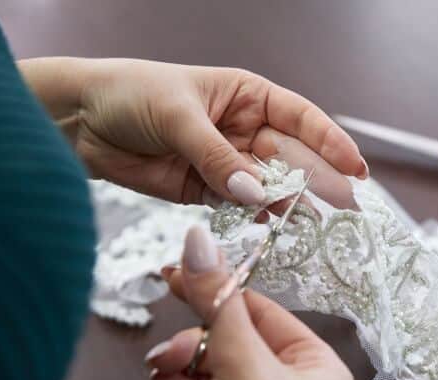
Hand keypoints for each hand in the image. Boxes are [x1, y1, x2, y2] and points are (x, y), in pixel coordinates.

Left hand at [19, 57, 366, 206]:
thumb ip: (218, 157)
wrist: (81, 122)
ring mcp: (228, 162)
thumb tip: (256, 194)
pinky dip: (254, 219)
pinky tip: (270, 228)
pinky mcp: (207, 190)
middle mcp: (244, 130)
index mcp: (247, 97)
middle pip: (291, 158)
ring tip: (308, 223)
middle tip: (343, 206)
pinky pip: (240, 207)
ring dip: (286, 204)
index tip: (356, 167)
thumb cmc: (131, 94)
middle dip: (316, 180)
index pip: (300, 119)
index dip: (331, 142)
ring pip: (268, 187)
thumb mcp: (180, 116)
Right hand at [145, 226, 352, 379]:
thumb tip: (200, 243)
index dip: (218, 293)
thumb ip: (218, 300)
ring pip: (211, 373)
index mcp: (315, 363)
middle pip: (231, 343)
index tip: (178, 274)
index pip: (260, 311)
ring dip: (181, 371)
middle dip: (194, 344)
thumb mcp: (243, 362)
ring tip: (163, 378)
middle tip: (168, 349)